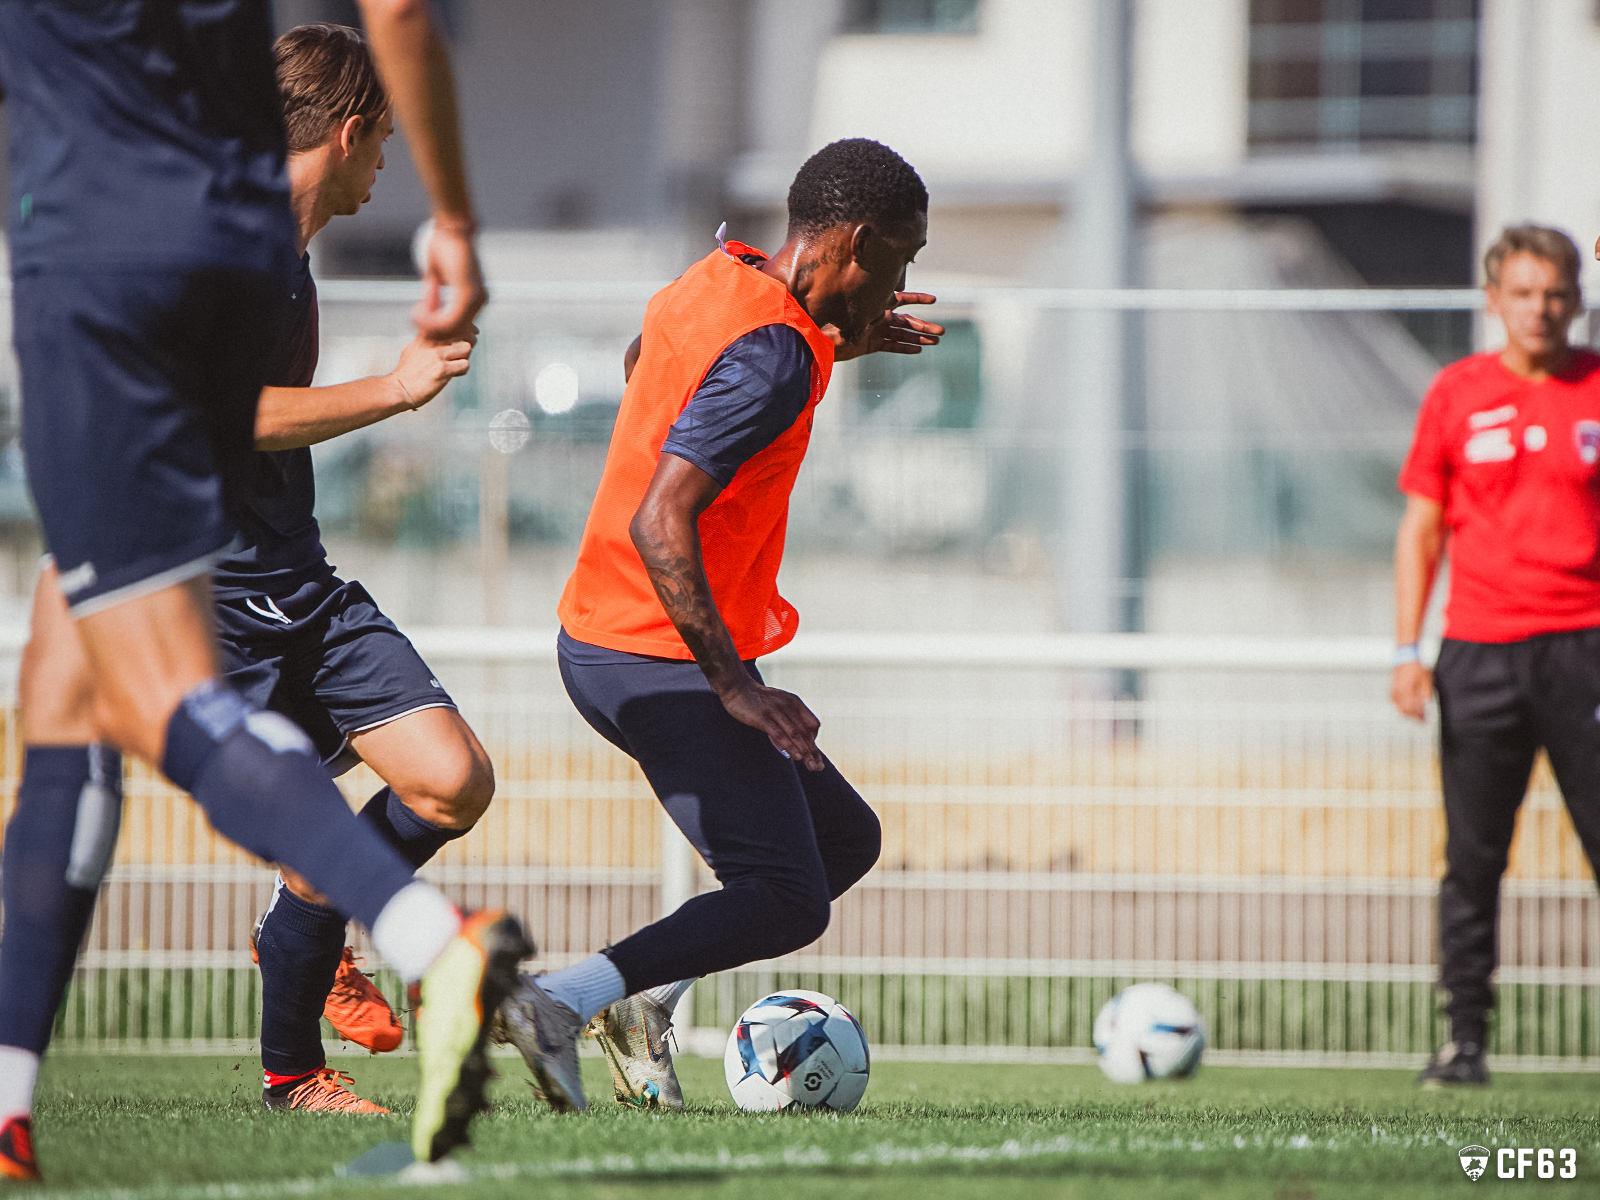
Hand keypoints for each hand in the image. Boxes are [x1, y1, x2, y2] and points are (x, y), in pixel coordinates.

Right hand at [390, 327, 474, 410]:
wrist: (398, 389)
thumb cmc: (406, 372)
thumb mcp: (412, 349)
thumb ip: (424, 341)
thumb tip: (432, 337)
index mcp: (425, 335)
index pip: (450, 322)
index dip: (463, 327)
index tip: (468, 334)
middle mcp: (432, 341)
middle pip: (462, 331)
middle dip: (468, 341)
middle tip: (463, 352)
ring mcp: (437, 355)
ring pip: (466, 348)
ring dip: (465, 357)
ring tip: (457, 365)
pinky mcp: (442, 370)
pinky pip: (464, 365)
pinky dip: (462, 371)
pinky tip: (453, 375)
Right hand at [414, 221, 487, 340]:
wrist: (452, 227)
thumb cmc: (443, 246)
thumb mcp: (436, 276)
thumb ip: (433, 295)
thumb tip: (427, 310)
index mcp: (475, 298)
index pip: (458, 327)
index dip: (436, 328)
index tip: (418, 318)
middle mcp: (480, 301)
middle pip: (454, 332)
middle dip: (430, 330)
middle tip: (414, 318)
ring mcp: (476, 299)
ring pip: (449, 329)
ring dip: (427, 326)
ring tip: (414, 314)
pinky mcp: (467, 295)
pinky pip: (448, 320)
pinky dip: (430, 320)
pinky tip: (417, 311)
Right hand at [718, 680, 824, 770]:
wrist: (737, 687)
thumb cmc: (757, 698)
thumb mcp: (779, 702)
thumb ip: (788, 716)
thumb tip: (795, 737)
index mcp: (794, 702)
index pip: (812, 724)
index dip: (814, 739)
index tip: (811, 752)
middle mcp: (788, 706)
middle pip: (806, 732)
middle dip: (813, 751)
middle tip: (818, 767)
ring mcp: (776, 711)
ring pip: (795, 734)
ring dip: (805, 751)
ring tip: (811, 765)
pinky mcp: (763, 718)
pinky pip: (779, 734)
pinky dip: (789, 746)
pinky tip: (796, 756)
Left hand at [829, 292, 943, 361]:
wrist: (820, 340)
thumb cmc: (830, 322)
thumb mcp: (845, 315)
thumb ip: (860, 311)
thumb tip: (870, 304)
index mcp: (875, 306)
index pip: (900, 299)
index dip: (917, 299)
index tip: (933, 300)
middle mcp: (878, 317)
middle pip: (906, 321)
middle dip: (924, 326)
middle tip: (942, 331)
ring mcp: (876, 331)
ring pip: (902, 334)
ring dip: (919, 338)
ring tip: (936, 341)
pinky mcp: (872, 344)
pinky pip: (892, 346)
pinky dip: (905, 348)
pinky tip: (918, 349)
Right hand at [1391, 662, 1432, 720]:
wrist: (1406, 659)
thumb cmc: (1416, 668)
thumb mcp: (1426, 681)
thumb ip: (1425, 695)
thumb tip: (1425, 706)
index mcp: (1405, 691)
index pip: (1410, 709)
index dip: (1417, 717)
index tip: (1424, 721)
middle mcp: (1397, 693)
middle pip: (1404, 711)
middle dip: (1413, 717)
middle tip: (1422, 720)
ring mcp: (1393, 692)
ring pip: (1399, 708)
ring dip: (1409, 712)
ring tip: (1418, 714)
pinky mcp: (1392, 691)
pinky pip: (1396, 703)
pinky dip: (1404, 707)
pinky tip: (1411, 706)